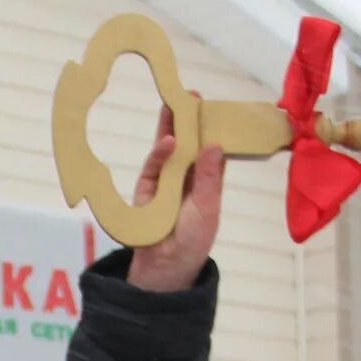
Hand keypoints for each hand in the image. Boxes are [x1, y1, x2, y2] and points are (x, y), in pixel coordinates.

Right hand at [127, 105, 226, 293]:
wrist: (166, 264)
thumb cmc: (193, 238)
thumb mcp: (207, 206)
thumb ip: (209, 176)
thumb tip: (214, 144)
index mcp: (207, 180)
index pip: (209, 149)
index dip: (211, 128)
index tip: (213, 108)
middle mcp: (186, 176)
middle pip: (188, 143)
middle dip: (188, 120)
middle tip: (189, 95)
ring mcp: (165, 180)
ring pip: (169, 148)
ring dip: (171, 127)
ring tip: (174, 104)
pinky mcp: (146, 186)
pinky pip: (153, 165)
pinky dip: (160, 152)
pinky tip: (169, 141)